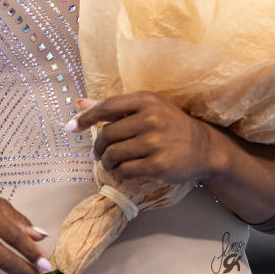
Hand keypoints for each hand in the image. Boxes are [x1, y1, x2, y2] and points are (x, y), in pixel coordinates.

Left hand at [69, 92, 215, 184]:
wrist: (203, 147)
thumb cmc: (169, 125)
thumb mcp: (146, 108)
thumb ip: (113, 107)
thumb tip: (79, 103)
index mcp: (145, 100)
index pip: (106, 107)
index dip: (85, 118)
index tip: (71, 127)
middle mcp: (150, 118)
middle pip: (107, 134)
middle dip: (97, 146)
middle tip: (97, 153)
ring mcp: (155, 142)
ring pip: (114, 154)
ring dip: (106, 162)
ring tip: (109, 163)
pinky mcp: (158, 165)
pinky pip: (125, 171)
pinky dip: (118, 173)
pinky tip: (122, 171)